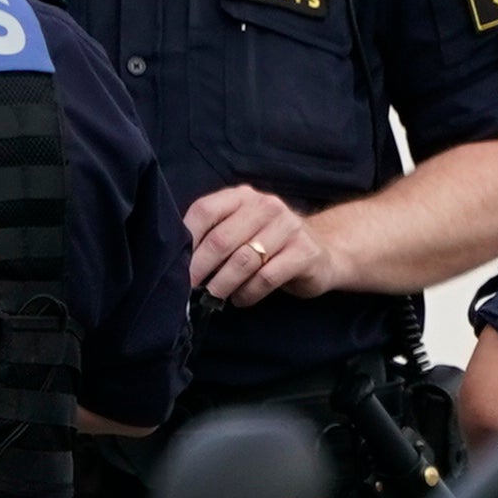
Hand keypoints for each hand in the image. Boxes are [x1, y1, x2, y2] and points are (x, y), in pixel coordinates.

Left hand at [186, 182, 343, 307]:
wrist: (321, 251)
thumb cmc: (269, 243)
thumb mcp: (242, 230)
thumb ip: (214, 235)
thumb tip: (179, 262)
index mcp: (243, 197)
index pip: (205, 210)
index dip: (187, 240)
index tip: (175, 265)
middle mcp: (266, 206)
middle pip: (222, 239)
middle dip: (200, 268)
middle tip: (189, 289)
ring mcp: (288, 228)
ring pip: (243, 261)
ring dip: (223, 285)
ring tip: (215, 297)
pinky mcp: (303, 253)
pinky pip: (266, 278)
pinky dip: (248, 293)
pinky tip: (240, 299)